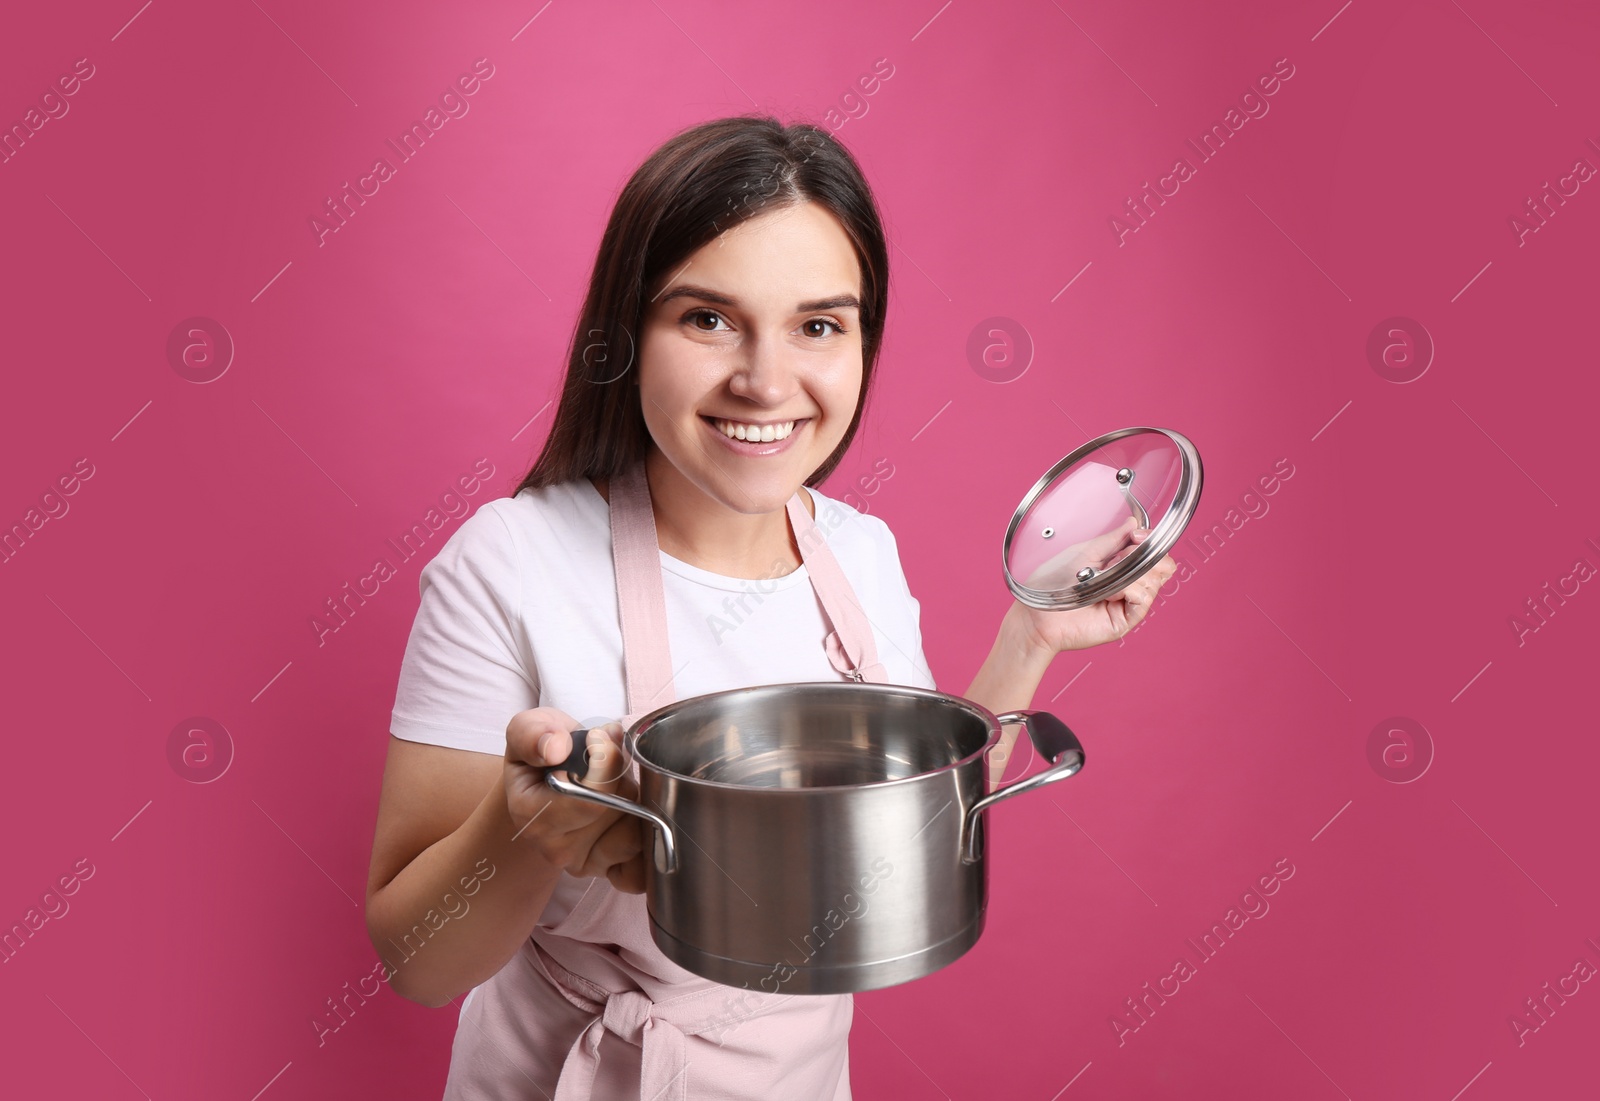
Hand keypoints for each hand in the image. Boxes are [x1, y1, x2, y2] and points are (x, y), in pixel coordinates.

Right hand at [503, 709, 645, 893]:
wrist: (548, 780)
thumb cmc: (544, 754)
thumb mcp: (529, 729)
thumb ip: (533, 734)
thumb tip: (556, 749)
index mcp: (531, 814)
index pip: (589, 798)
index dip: (605, 760)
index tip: (597, 738)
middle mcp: (554, 848)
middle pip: (619, 810)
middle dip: (623, 778)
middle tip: (608, 762)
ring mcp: (581, 864)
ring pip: (636, 832)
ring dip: (637, 802)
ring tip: (616, 787)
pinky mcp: (605, 872)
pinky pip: (638, 869)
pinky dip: (647, 846)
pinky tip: (636, 818)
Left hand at [1011, 527, 1177, 654]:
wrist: (1037, 612)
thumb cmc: (1052, 583)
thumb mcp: (1086, 551)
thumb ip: (1113, 539)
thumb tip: (1134, 523)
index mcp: (1118, 566)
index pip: (1152, 552)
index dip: (1150, 541)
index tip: (1137, 534)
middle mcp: (1127, 585)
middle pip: (1162, 567)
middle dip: (1145, 556)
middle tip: (1120, 556)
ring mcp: (1127, 603)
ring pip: (1154, 581)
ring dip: (1131, 573)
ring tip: (1105, 577)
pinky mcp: (1124, 620)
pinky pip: (1144, 599)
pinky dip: (1130, 589)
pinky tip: (1111, 590)